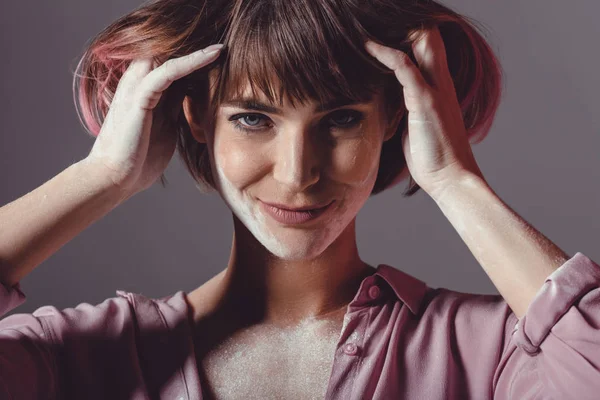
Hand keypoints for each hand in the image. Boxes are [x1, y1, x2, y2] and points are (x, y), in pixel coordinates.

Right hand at [85, 43, 223, 197]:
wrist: (114, 178)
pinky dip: (191, 61)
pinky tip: (211, 56)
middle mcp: (137, 82)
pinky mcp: (138, 97)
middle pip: (166, 52)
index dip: (195, 58)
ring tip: (222, 47)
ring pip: (167, 55)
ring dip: (195, 49)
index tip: (223, 57)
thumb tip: (195, 99)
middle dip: (193, 46)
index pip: (170, 63)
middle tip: (224, 46)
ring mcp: (136, 87)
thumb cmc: (139, 158)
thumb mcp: (166, 128)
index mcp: (144, 89)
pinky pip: (167, 72)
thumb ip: (175, 109)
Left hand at [365, 26, 485, 199]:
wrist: (451, 178)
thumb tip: (385, 104)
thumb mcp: (416, 125)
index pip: (429, 47)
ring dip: (393, 32)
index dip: (409, 34)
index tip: (381, 31)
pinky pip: (404, 66)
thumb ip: (406, 108)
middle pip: (429, 36)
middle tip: (375, 22)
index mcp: (440, 87)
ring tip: (367, 29)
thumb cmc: (432, 157)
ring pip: (420, 42)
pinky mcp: (424, 101)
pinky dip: (384, 52)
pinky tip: (366, 46)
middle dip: (404, 25)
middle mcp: (441, 82)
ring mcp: (434, 90)